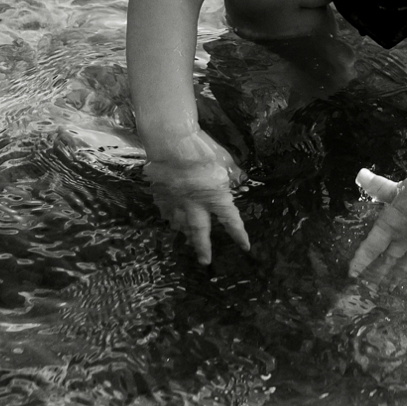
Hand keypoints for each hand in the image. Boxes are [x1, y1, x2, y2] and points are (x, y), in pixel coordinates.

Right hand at [143, 130, 249, 264]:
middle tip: (205, 262)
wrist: (171, 144)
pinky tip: (170, 220)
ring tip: (187, 241)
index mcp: (215, 197)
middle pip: (200, 231)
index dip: (239, 234)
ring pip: (180, 223)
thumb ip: (232, 174)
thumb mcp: (225, 161)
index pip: (231, 220)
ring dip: (185, 234)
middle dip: (203, 248)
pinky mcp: (161, 194)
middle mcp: (195, 204)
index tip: (245, 247)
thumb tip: (240, 179)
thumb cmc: (203, 150)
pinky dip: (169, 217)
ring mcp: (176, 201)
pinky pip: (166, 210)